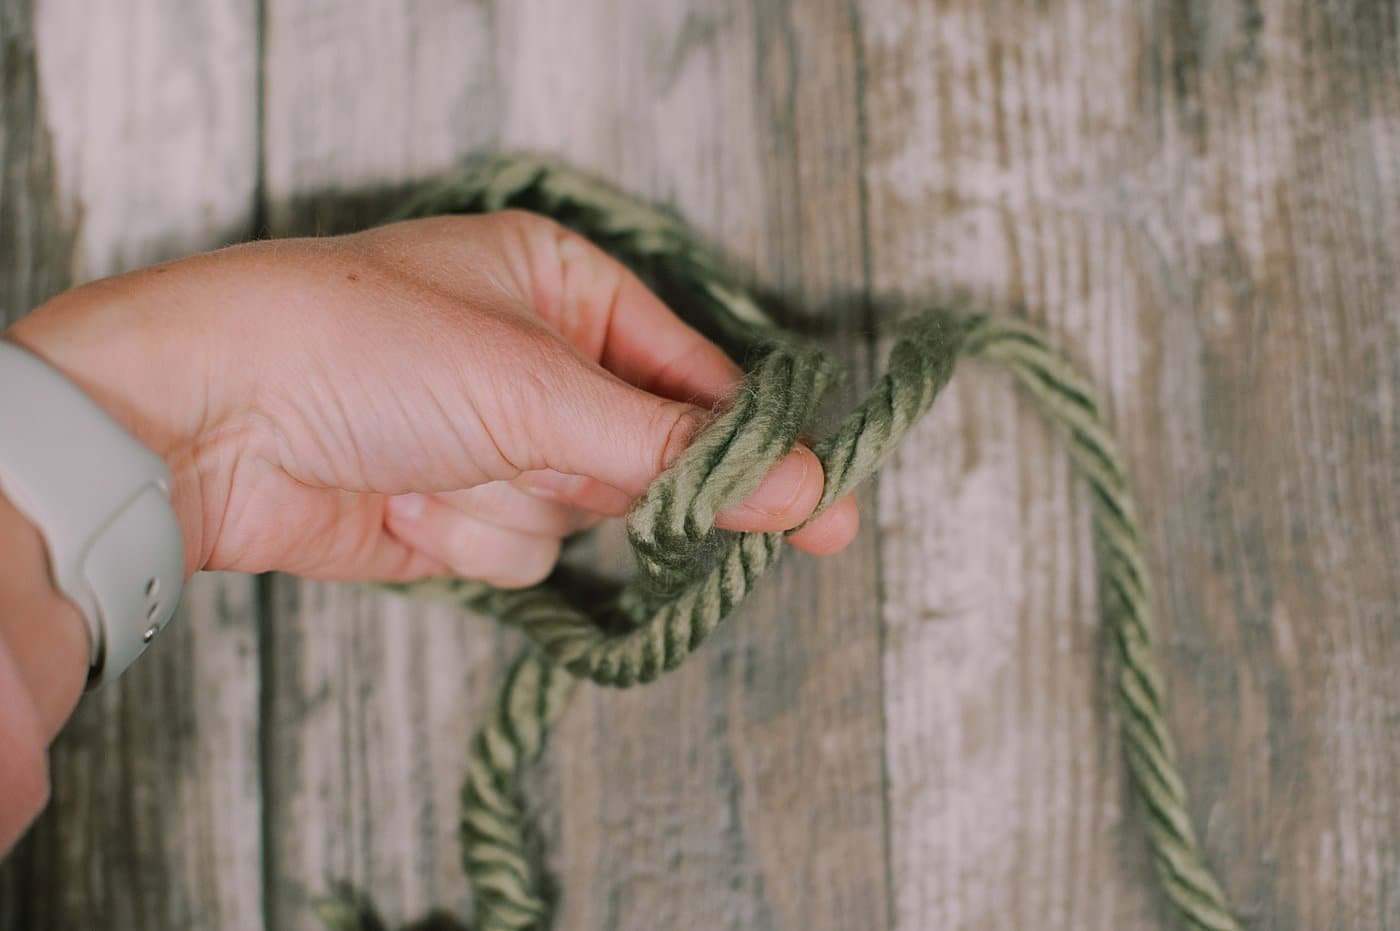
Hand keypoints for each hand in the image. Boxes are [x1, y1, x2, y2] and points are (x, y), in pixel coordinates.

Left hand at [7, 211, 858, 587]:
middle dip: (598, 473)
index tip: (825, 510)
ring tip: (434, 460)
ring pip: (580, 516)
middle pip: (646, 457)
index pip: (695, 374)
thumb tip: (801, 488)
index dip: (757, 445)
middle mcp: (536, 360)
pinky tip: (402, 499)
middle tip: (553, 462)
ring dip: (513, 503)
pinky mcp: (456, 511)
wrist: (201, 424)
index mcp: (563, 285)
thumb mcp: (534, 387)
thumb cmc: (355, 346)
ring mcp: (495, 441)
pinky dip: (466, 539)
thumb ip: (674, 450)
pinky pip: (519, 553)